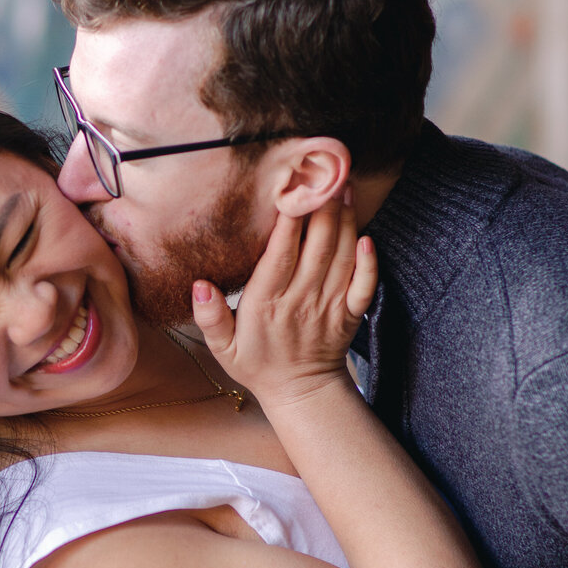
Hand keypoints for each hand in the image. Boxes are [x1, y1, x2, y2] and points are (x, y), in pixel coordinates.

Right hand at [191, 193, 377, 407]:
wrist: (300, 393)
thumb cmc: (257, 364)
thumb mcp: (222, 347)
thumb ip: (209, 316)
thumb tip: (199, 284)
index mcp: (266, 304)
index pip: (280, 255)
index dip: (288, 222)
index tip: (292, 190)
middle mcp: (300, 301)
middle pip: (316, 247)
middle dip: (323, 208)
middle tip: (326, 174)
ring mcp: (329, 307)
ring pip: (340, 258)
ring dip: (345, 222)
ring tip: (345, 189)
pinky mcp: (350, 314)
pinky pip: (363, 285)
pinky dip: (368, 262)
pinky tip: (367, 237)